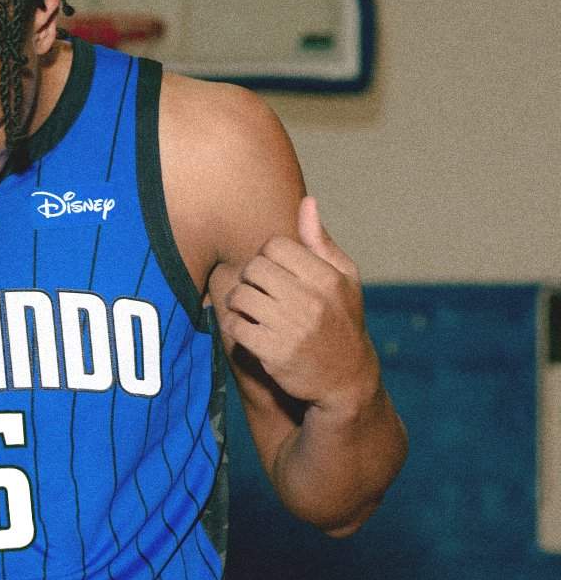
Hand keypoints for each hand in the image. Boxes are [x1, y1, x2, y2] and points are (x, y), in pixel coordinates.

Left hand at [219, 196, 379, 411]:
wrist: (345, 377)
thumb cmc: (342, 321)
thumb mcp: (344, 280)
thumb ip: (321, 243)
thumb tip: (306, 202)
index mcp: (327, 278)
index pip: (276, 246)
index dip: (268, 255)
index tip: (272, 270)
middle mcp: (310, 301)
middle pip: (255, 269)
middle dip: (249, 277)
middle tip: (255, 289)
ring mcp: (290, 328)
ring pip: (241, 296)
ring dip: (238, 301)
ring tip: (247, 307)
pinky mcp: (272, 353)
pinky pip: (235, 326)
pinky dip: (234, 325)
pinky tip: (245, 328)